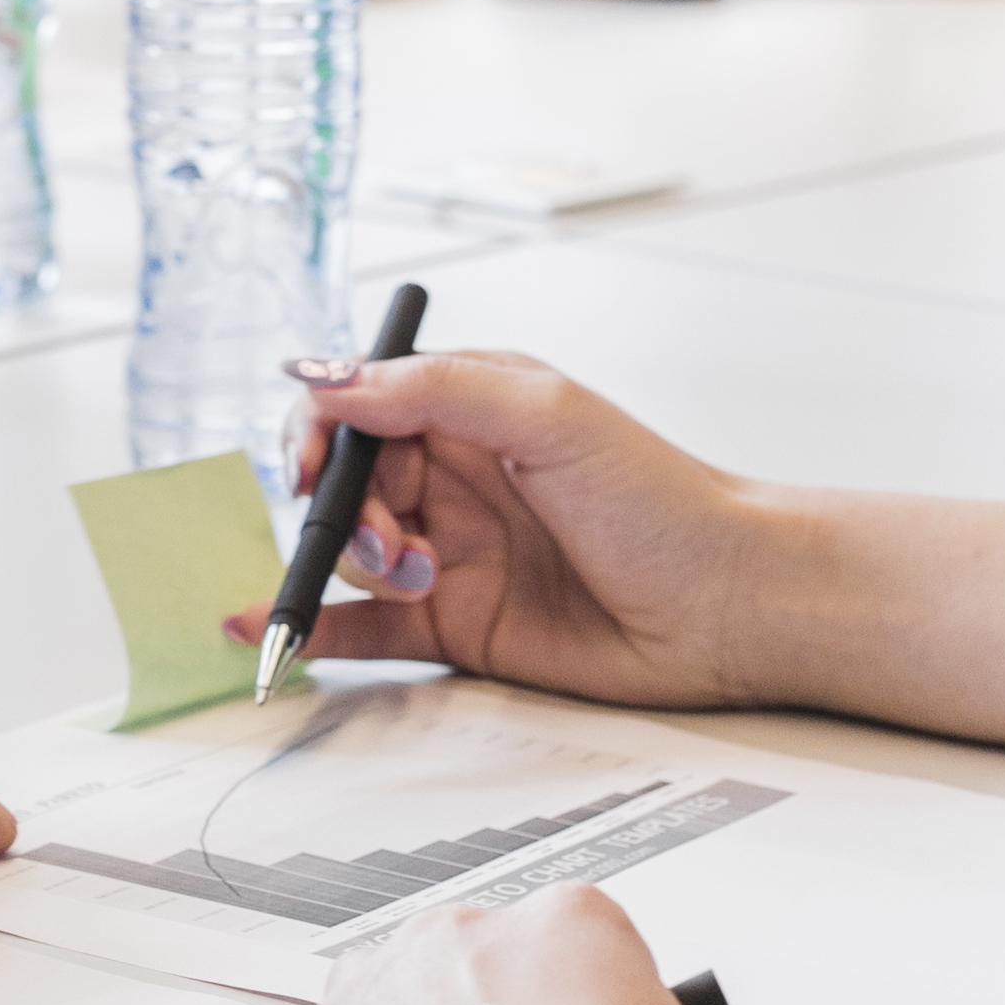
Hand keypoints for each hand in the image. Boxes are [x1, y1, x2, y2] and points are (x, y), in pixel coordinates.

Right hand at [225, 347, 769, 707]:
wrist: (730, 605)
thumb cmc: (664, 501)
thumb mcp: (546, 415)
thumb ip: (432, 390)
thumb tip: (322, 373)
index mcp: (469, 408)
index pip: (355, 405)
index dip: (318, 434)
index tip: (313, 469)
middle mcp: (453, 477)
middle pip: (343, 484)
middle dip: (341, 511)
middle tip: (390, 541)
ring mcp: (452, 553)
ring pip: (350, 553)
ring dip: (356, 565)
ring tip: (422, 578)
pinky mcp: (458, 625)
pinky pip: (365, 626)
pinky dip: (317, 627)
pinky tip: (274, 630)